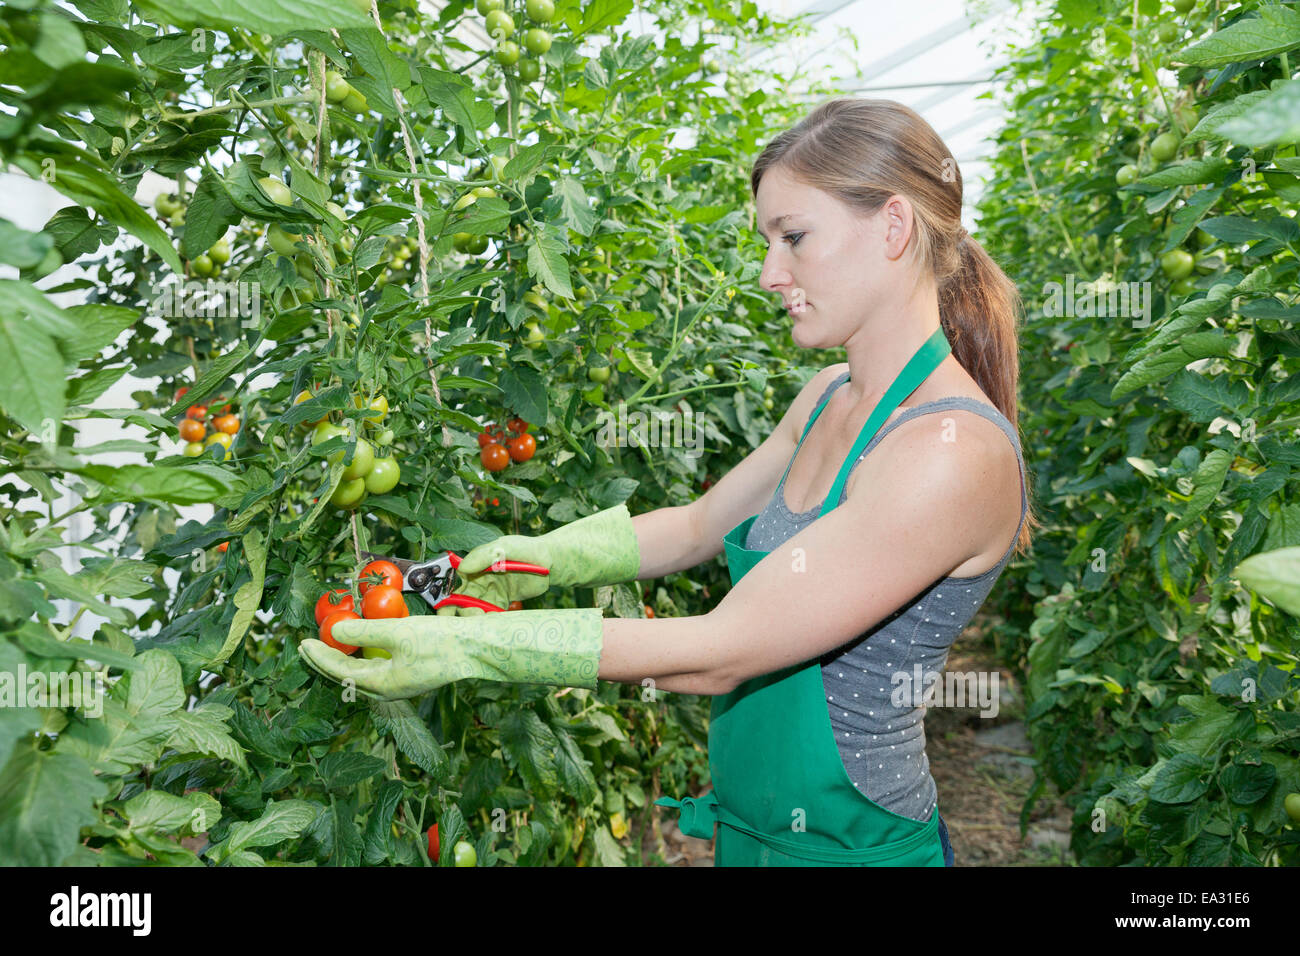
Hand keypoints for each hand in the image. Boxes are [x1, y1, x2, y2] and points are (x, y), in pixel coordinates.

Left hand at [297, 607, 603, 699]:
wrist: (477, 649)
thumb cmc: (440, 642)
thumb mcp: (398, 631)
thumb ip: (364, 628)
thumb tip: (335, 628)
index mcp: (382, 683)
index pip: (340, 670)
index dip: (319, 655)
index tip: (303, 641)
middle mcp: (388, 688)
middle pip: (348, 675)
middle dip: (327, 659)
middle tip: (309, 643)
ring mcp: (400, 683)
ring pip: (362, 672)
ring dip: (344, 657)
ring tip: (330, 643)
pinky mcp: (411, 674)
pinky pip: (377, 667)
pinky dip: (364, 654)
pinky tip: (363, 643)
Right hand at [436, 505, 640, 616]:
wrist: (550, 563)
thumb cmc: (528, 549)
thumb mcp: (506, 547)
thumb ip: (484, 556)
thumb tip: (462, 568)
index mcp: (475, 565)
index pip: (453, 582)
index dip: (449, 596)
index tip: (452, 608)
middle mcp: (478, 580)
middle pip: (459, 600)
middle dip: (460, 613)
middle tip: (472, 618)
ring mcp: (489, 593)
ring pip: (472, 610)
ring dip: (474, 619)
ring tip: (485, 622)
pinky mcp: (501, 604)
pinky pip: (488, 616)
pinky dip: (487, 622)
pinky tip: (493, 625)